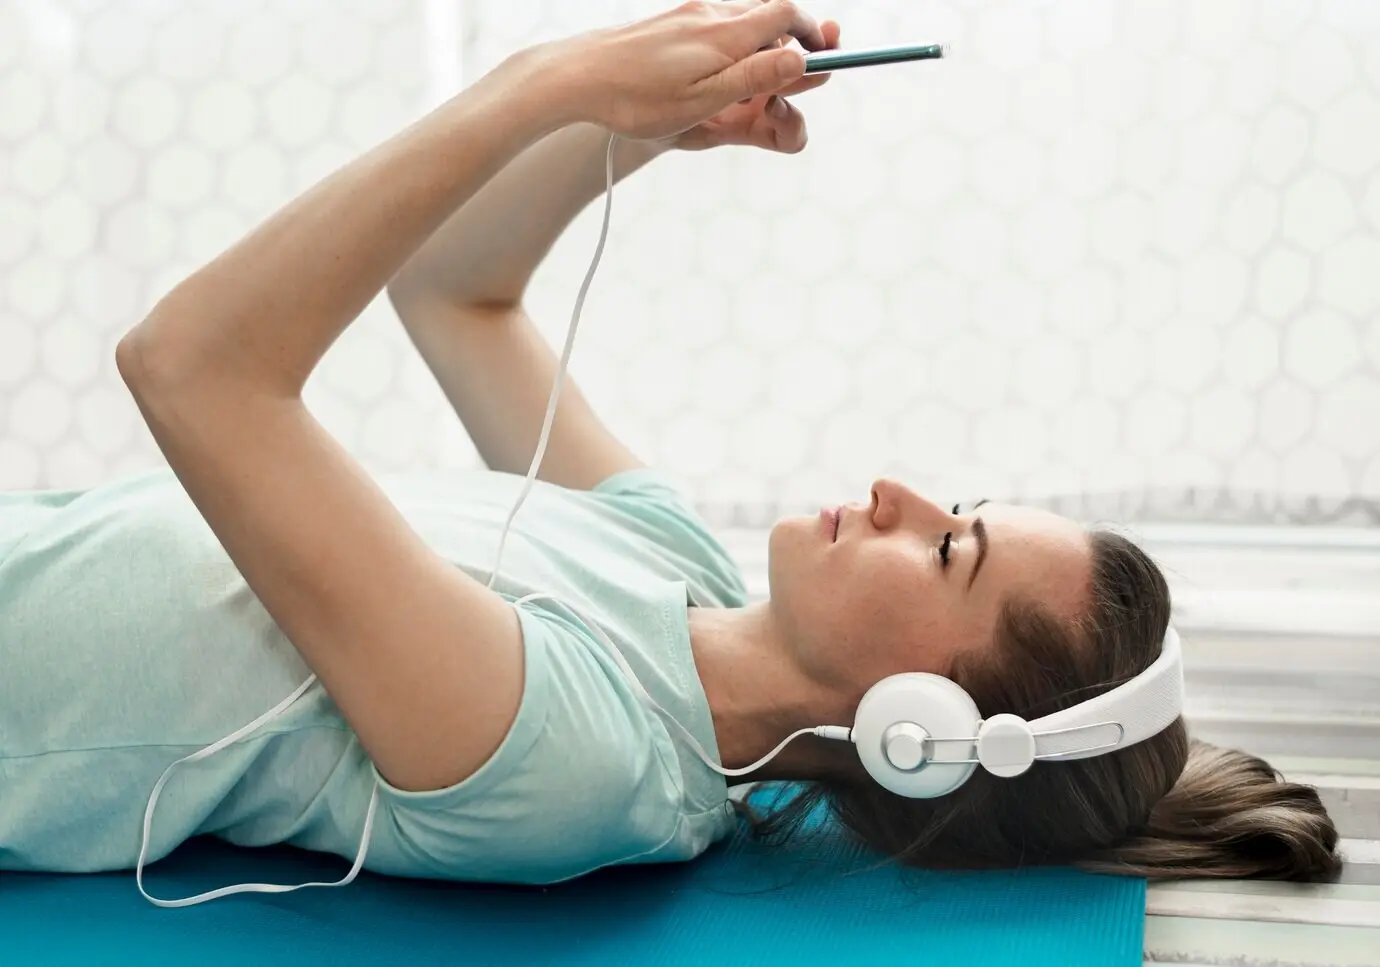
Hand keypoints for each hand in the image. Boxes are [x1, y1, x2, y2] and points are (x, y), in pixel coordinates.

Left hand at [549, 0, 829, 141]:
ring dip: (763, 44)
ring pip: (744, 20)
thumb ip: (755, 78)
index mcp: (726, 35)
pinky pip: (718, 26)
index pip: (788, 15)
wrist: (577, 76)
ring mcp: (689, 14)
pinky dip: (734, 45)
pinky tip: (719, 73)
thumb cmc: (637, 99)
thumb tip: (802, 58)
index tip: (825, 57)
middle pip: (770, 14)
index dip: (813, 34)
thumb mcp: (703, 101)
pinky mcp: (672, 21)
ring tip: (760, 82)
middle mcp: (711, 14)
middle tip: (802, 72)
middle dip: (792, 41)